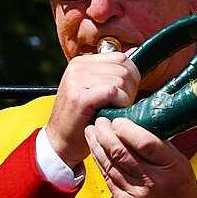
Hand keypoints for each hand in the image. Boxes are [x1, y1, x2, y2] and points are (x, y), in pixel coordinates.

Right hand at [46, 51, 139, 167]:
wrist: (61, 141)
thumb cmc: (83, 118)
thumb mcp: (94, 89)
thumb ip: (110, 74)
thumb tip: (136, 56)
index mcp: (82, 62)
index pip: (121, 57)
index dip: (132, 75)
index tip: (126, 92)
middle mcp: (78, 67)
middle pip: (123, 68)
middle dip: (131, 88)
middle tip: (122, 104)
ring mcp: (76, 81)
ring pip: (120, 80)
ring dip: (126, 98)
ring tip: (115, 110)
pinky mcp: (79, 97)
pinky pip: (112, 92)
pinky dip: (119, 103)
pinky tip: (112, 112)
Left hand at [84, 116, 196, 197]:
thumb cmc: (182, 189)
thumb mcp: (180, 162)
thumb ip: (159, 145)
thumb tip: (135, 125)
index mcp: (170, 167)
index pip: (144, 142)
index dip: (126, 128)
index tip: (118, 119)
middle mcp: (152, 181)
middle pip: (121, 152)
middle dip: (106, 133)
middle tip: (100, 121)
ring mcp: (135, 194)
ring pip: (109, 164)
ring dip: (97, 145)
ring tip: (92, 131)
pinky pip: (107, 178)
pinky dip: (100, 162)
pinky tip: (96, 150)